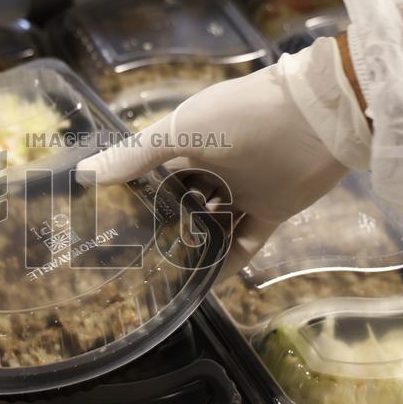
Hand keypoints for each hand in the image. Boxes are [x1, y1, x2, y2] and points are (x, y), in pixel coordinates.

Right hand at [77, 36, 369, 276]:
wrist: (317, 119)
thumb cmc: (241, 116)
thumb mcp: (181, 131)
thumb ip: (136, 156)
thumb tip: (85, 174)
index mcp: (190, 143)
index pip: (154, 172)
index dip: (133, 194)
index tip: (108, 223)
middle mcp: (214, 168)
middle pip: (181, 202)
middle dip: (161, 226)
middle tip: (132, 259)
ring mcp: (244, 191)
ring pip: (212, 226)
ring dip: (193, 247)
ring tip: (163, 277)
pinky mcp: (271, 211)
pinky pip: (244, 243)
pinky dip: (227, 263)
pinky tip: (203, 287)